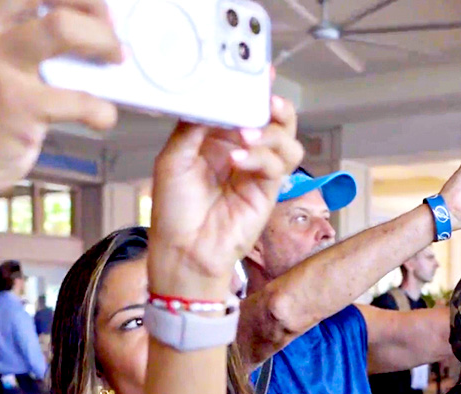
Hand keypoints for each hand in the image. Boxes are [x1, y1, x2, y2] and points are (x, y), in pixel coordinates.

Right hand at [0, 0, 122, 206]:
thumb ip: (22, 27)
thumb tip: (85, 16)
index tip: (89, 5)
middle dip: (91, 4)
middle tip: (107, 29)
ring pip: (63, 27)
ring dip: (103, 41)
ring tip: (114, 59)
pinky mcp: (18, 105)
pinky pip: (79, 97)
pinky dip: (102, 109)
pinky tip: (101, 115)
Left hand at [148, 96, 302, 299]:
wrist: (184, 252)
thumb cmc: (174, 211)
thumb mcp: (173, 159)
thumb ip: (193, 127)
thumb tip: (212, 98)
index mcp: (217, 141)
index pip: (243, 107)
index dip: (254, 90)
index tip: (259, 74)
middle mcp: (241, 153)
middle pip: (276, 121)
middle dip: (276, 106)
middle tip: (267, 100)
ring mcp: (257, 173)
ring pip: (287, 141)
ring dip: (271, 132)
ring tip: (247, 133)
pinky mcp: (267, 192)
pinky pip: (278, 165)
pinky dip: (261, 156)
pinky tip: (238, 158)